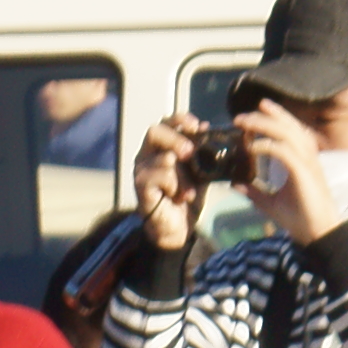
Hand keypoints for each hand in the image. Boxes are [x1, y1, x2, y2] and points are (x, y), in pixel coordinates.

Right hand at [132, 112, 212, 249]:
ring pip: (163, 158)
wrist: (179, 227)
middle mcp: (147, 154)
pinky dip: (175, 186)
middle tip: (190, 153)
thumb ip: (201, 150)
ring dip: (182, 175)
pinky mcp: (141, 186)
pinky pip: (160, 176)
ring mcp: (141, 170)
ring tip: (189, 191)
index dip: (180, 120)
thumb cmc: (186, 197)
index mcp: (160, 147)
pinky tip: (179, 196)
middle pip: (155, 131)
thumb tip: (206, 127)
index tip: (197, 126)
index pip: (166, 122)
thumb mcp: (199, 170)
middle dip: (176, 139)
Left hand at [245, 106, 336, 243]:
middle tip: (240, 117)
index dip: (272, 118)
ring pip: (286, 132)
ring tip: (244, 123)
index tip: (251, 116)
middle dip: (264, 115)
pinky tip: (252, 148)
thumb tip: (236, 184)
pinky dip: (266, 146)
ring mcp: (307, 162)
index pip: (289, 129)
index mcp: (302, 159)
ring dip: (264, 124)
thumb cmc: (302, 219)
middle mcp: (307, 156)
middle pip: (287, 125)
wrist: (319, 235)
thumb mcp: (271, 203)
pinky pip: (283, 150)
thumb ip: (255, 192)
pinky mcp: (304, 172)